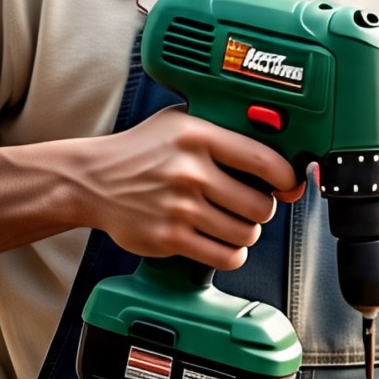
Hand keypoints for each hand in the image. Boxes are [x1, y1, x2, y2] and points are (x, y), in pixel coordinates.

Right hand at [70, 105, 301, 269]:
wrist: (91, 181)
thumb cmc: (140, 151)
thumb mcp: (180, 122)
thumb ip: (223, 130)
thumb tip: (276, 157)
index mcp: (197, 136)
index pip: (264, 160)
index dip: (286, 177)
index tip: (287, 184)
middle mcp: (190, 171)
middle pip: (260, 204)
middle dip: (263, 209)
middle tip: (252, 205)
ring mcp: (179, 207)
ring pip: (246, 233)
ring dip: (247, 233)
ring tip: (233, 223)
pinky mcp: (170, 238)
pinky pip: (225, 256)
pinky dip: (232, 254)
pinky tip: (223, 243)